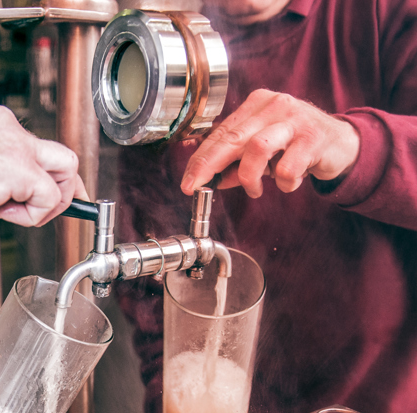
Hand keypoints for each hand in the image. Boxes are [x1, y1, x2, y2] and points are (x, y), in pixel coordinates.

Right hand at [0, 101, 86, 230]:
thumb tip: (4, 187)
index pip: (32, 143)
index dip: (38, 176)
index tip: (31, 197)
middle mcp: (3, 123)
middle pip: (60, 153)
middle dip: (61, 188)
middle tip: (44, 210)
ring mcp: (12, 143)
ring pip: (66, 170)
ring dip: (51, 201)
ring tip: (17, 214)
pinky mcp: (16, 168)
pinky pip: (50, 198)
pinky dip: (34, 216)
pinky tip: (3, 215)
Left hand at [181, 89, 360, 197]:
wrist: (341, 143)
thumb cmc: (296, 146)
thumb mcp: (262, 152)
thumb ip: (235, 163)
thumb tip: (209, 180)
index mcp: (256, 105)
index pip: (220, 133)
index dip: (200, 159)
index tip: (188, 181)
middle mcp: (274, 105)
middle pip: (233, 137)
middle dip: (210, 165)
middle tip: (199, 188)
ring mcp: (295, 119)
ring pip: (257, 149)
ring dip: (250, 177)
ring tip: (255, 190)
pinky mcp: (314, 138)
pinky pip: (287, 167)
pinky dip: (283, 183)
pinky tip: (289, 182)